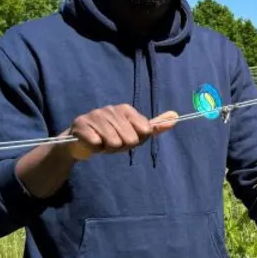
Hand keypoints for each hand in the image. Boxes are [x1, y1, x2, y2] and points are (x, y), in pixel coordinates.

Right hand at [62, 105, 177, 160]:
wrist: (80, 142)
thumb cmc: (111, 137)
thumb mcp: (134, 133)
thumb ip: (154, 126)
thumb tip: (176, 117)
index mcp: (125, 109)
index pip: (145, 131)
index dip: (136, 140)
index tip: (127, 138)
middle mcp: (111, 109)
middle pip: (130, 139)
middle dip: (121, 146)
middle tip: (112, 143)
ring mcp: (95, 115)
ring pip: (113, 142)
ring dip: (108, 148)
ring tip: (102, 143)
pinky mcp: (81, 124)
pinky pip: (96, 143)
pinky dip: (95, 148)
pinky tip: (91, 143)